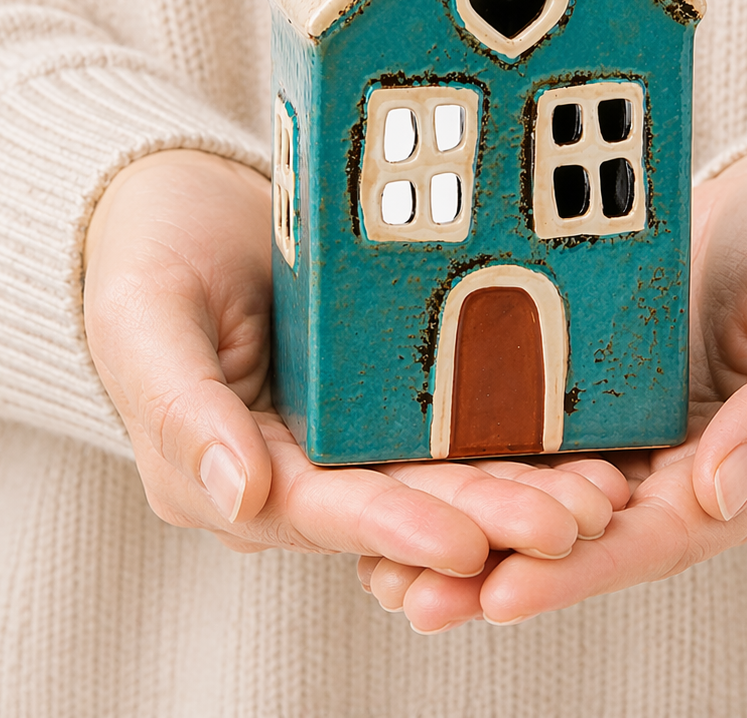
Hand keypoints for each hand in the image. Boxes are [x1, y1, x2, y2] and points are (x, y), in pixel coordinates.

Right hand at [82, 149, 621, 586]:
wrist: (185, 204)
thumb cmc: (148, 257)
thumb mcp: (143, 319)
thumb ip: (183, 408)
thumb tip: (238, 498)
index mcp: (235, 473)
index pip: (322, 512)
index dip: (394, 530)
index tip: (465, 543)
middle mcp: (304, 470)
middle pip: (404, 506)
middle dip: (490, 519)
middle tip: (573, 520)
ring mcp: (355, 434)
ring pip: (447, 475)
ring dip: (524, 489)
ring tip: (603, 491)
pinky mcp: (394, 394)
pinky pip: (462, 420)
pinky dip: (523, 435)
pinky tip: (587, 437)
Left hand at [358, 138, 746, 629]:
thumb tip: (723, 497)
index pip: (659, 540)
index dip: (580, 573)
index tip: (502, 593)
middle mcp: (684, 475)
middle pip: (587, 540)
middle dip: (499, 573)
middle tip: (410, 596)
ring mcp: (636, 438)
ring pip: (548, 502)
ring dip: (472, 537)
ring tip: (384, 569)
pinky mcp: (596, 397)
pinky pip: (532, 440)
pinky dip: (474, 468)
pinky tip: (403, 484)